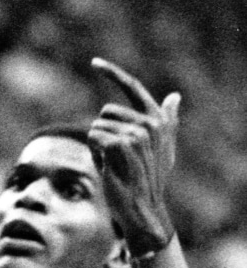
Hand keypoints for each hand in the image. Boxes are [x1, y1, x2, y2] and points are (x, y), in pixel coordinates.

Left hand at [89, 57, 178, 254]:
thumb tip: (174, 96)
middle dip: (103, 131)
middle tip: (116, 155)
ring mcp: (137, 133)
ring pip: (98, 125)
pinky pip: (92, 135)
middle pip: (106, 111)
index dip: (113, 72)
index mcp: (158, 119)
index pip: (133, 87)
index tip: (94, 62)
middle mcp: (151, 122)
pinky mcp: (120, 144)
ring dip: (98, 144)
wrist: (142, 205)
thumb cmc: (147, 177)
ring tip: (114, 162)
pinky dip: (93, 151)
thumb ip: (167, 119)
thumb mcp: (161, 146)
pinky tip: (106, 165)